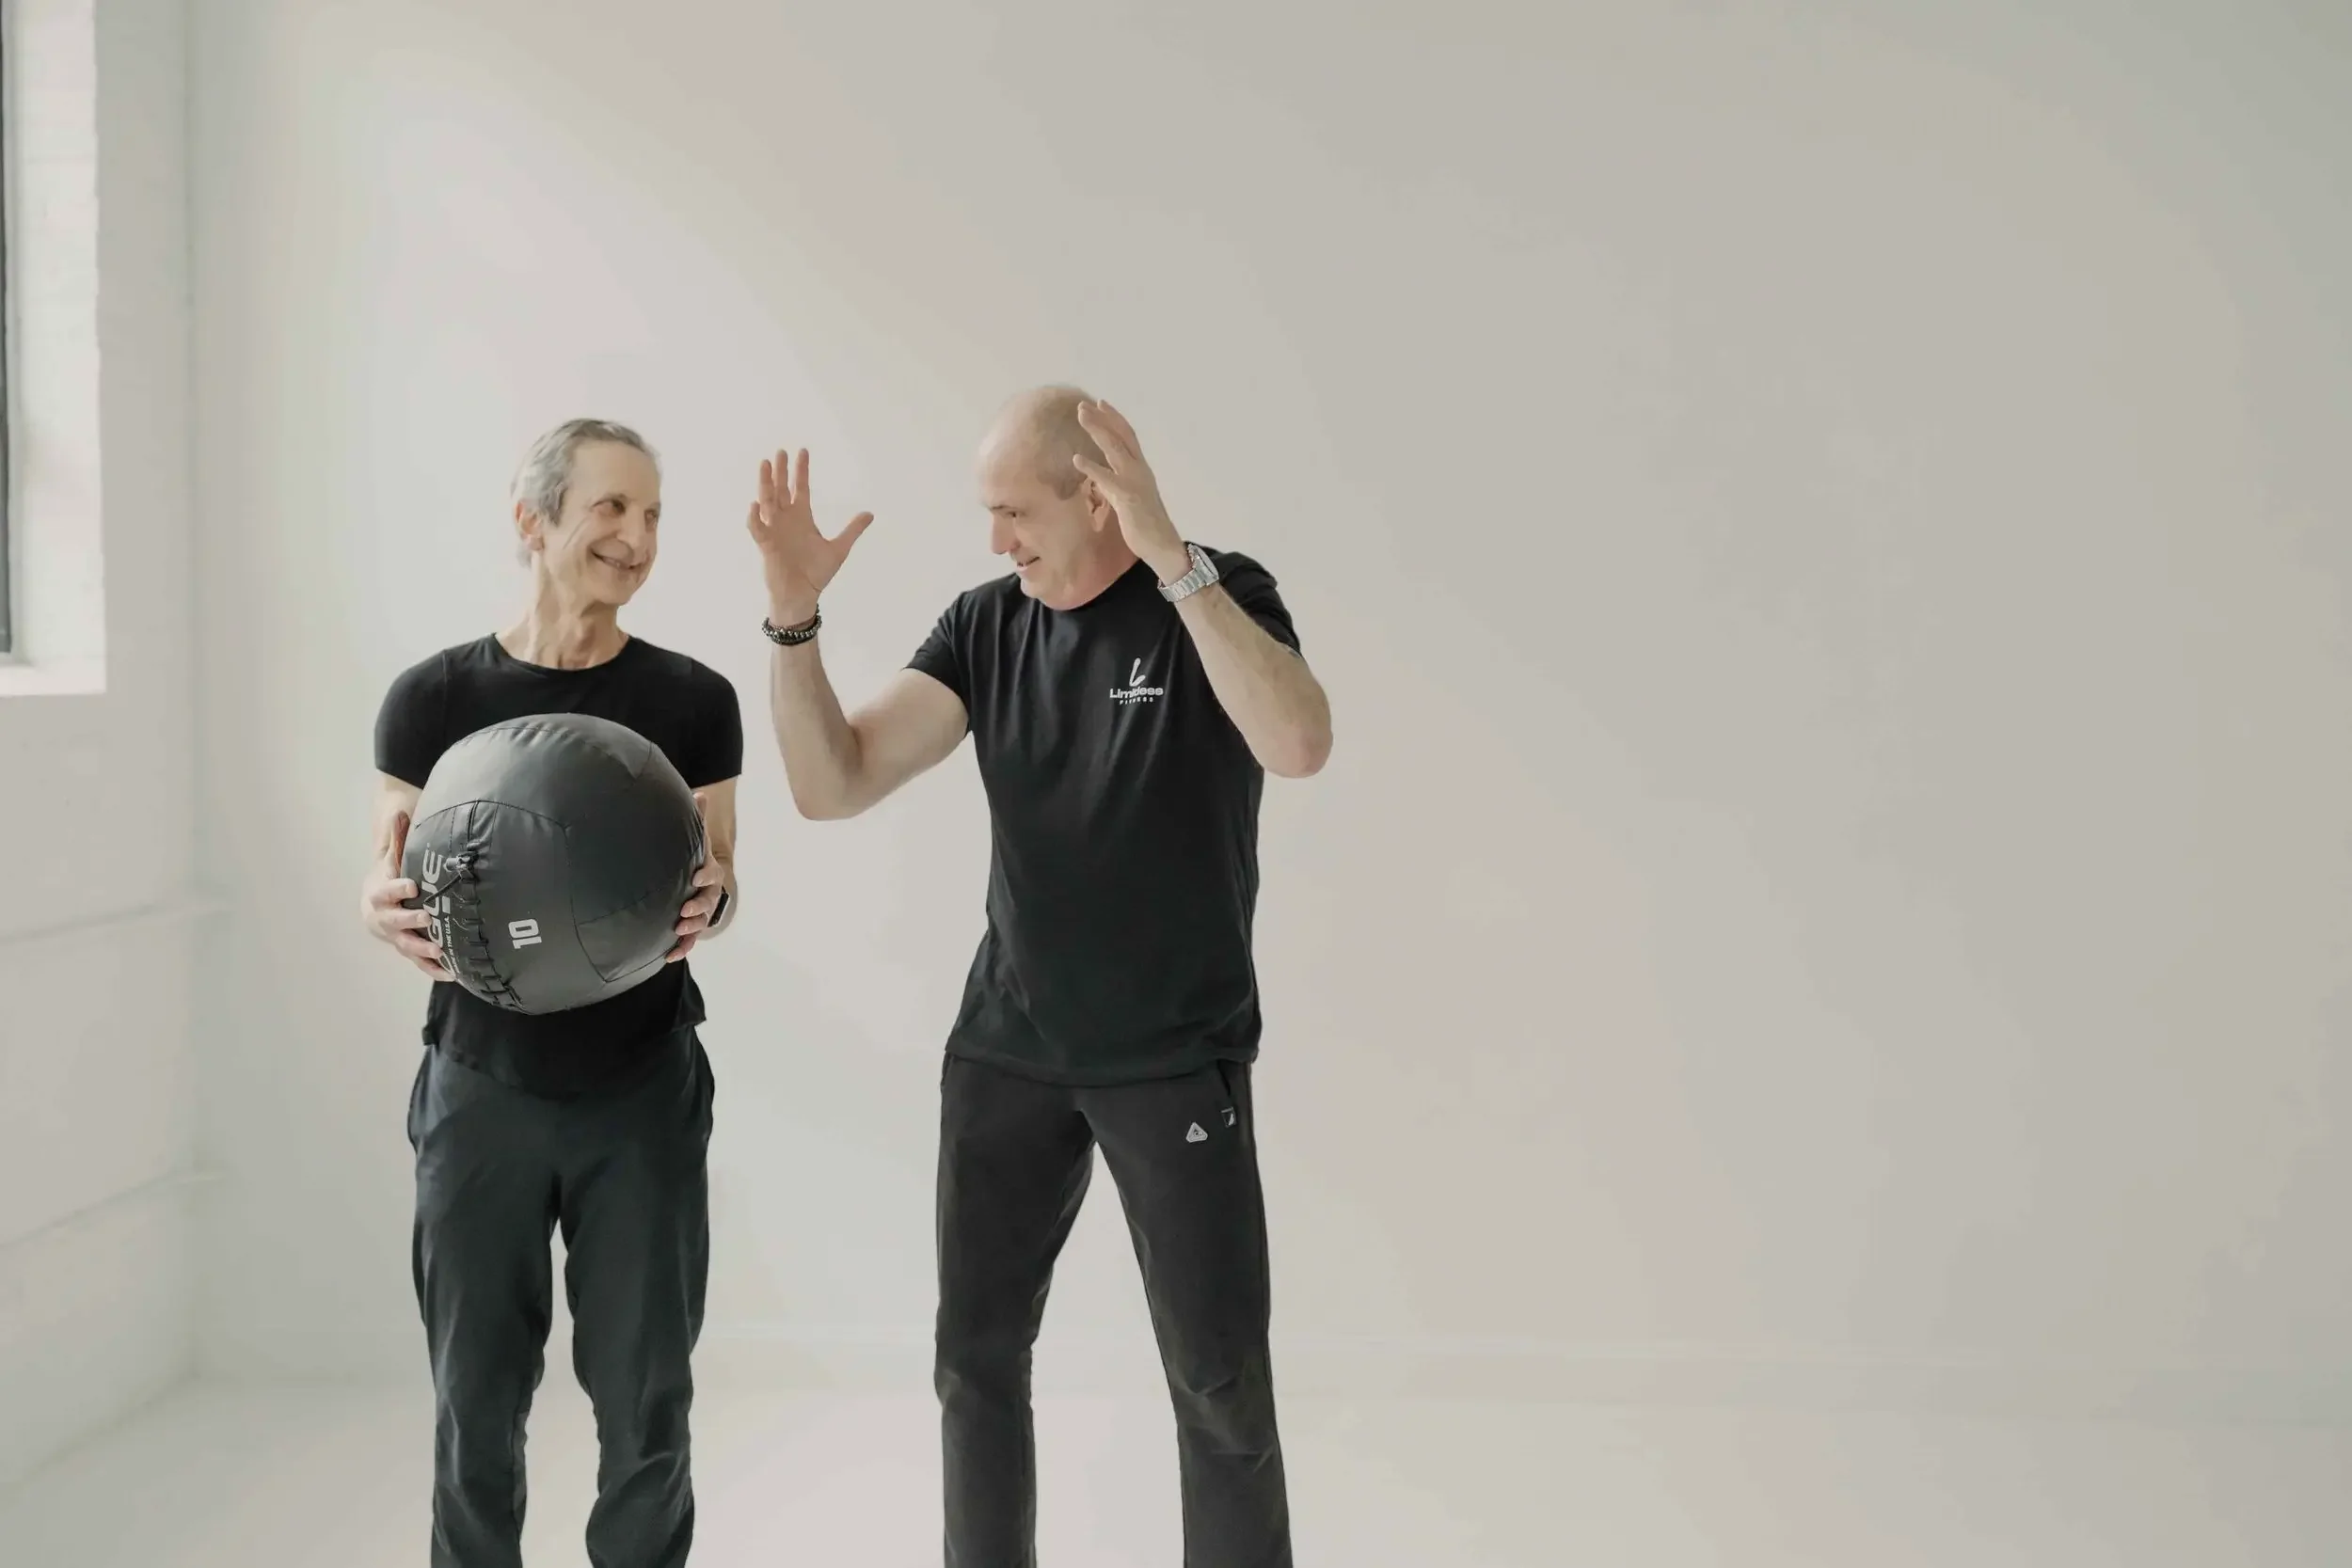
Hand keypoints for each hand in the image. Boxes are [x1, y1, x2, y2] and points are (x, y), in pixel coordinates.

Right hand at [360, 812, 449, 979]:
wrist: (374, 905)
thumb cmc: (388, 878)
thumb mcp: (391, 860)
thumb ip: (397, 841)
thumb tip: (400, 813)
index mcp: (379, 894)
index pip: (386, 891)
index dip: (397, 889)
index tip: (412, 886)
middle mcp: (384, 918)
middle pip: (394, 921)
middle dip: (410, 920)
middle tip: (427, 918)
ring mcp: (395, 937)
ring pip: (406, 945)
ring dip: (422, 949)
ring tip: (440, 951)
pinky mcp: (407, 949)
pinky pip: (418, 962)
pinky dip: (432, 968)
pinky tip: (451, 974)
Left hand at [667, 791, 725, 962]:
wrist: (689, 879)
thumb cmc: (690, 856)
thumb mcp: (694, 837)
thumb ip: (696, 818)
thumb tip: (699, 793)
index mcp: (707, 872)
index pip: (711, 874)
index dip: (704, 876)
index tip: (694, 877)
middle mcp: (706, 894)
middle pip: (708, 903)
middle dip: (697, 907)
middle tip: (682, 910)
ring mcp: (698, 912)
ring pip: (701, 923)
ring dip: (691, 929)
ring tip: (677, 931)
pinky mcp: (688, 927)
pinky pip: (689, 941)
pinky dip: (681, 948)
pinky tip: (668, 955)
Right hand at [745, 448, 873, 623]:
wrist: (802, 595)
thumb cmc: (816, 573)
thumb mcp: (839, 549)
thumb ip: (852, 530)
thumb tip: (870, 514)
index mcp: (802, 517)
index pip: (800, 488)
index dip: (801, 470)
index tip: (802, 451)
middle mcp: (786, 520)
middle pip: (781, 489)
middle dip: (780, 471)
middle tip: (780, 451)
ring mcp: (774, 530)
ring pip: (767, 502)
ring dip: (765, 484)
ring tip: (764, 465)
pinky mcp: (766, 545)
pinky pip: (758, 528)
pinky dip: (755, 517)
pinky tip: (755, 505)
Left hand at [1072, 401, 1187, 581]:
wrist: (1163, 545)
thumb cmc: (1145, 525)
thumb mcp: (1129, 499)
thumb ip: (1117, 485)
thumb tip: (1103, 479)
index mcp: (1141, 469)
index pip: (1128, 437)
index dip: (1114, 419)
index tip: (1100, 403)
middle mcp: (1140, 470)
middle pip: (1121, 436)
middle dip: (1103, 418)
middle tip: (1083, 404)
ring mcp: (1135, 481)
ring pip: (1115, 448)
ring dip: (1097, 430)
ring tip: (1081, 416)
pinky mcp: (1128, 497)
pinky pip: (1107, 478)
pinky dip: (1092, 467)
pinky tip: (1077, 459)